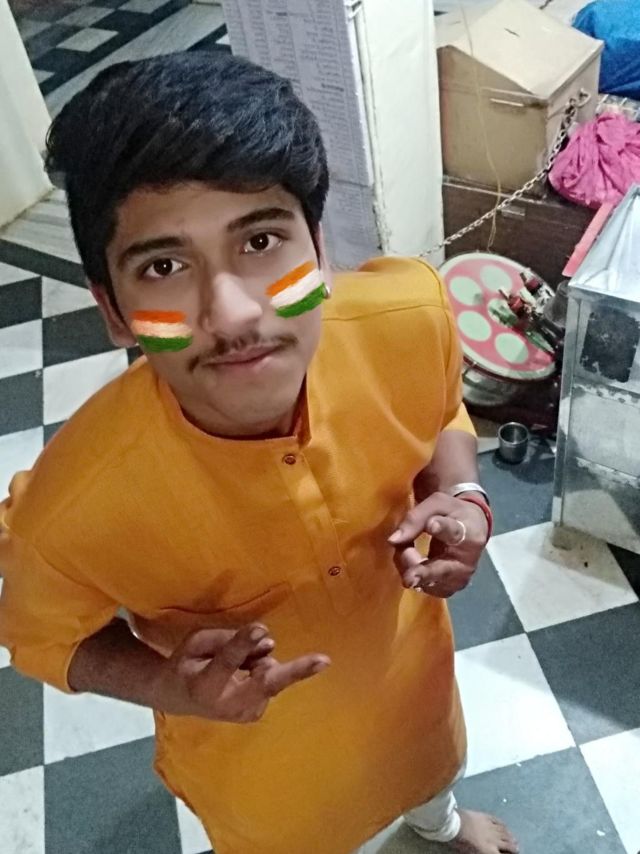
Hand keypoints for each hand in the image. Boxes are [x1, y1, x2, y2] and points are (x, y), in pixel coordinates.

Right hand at [157, 623, 329, 721]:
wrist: (178, 699)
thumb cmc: (188, 663)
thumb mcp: (197, 642)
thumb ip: (229, 639)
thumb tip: (267, 639)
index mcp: (204, 685)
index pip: (227, 660)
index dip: (244, 644)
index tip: (261, 629)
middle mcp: (228, 705)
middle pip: (265, 683)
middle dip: (295, 672)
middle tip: (325, 660)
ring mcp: (246, 714)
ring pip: (269, 673)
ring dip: (261, 662)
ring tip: (238, 666)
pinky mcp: (257, 714)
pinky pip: (269, 679)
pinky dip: (261, 670)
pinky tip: (243, 675)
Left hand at [388, 491, 488, 597]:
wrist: (472, 529)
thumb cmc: (453, 513)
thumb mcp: (437, 504)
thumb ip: (416, 518)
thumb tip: (393, 540)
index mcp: (469, 533)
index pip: (454, 532)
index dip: (442, 529)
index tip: (431, 524)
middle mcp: (467, 562)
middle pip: (443, 570)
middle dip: (424, 573)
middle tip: (409, 578)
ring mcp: (458, 580)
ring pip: (427, 581)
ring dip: (409, 567)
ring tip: (404, 549)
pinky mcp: (447, 589)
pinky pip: (423, 586)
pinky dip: (410, 572)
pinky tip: (409, 559)